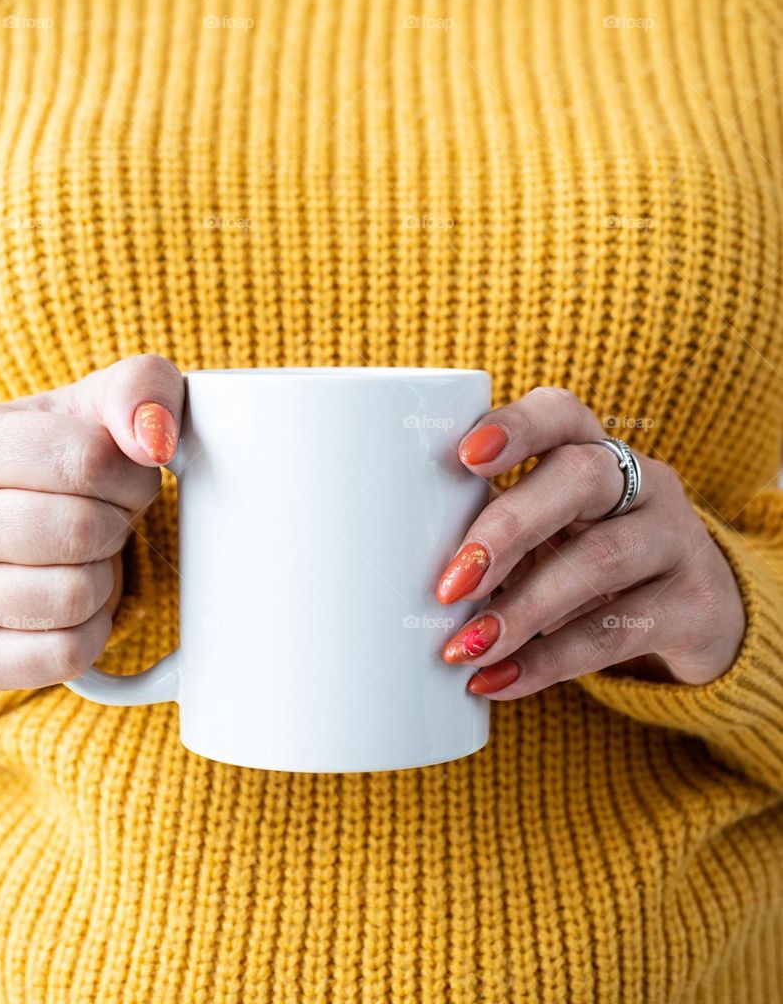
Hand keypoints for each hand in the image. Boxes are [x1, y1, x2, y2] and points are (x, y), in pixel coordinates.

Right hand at [0, 355, 183, 689]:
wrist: (2, 511)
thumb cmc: (58, 454)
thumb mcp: (94, 402)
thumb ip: (140, 388)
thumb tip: (154, 439)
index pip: (86, 461)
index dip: (131, 473)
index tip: (123, 474)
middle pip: (82, 531)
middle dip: (119, 522)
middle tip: (105, 515)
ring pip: (74, 597)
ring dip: (104, 576)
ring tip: (83, 555)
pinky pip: (65, 654)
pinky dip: (93, 630)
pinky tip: (75, 600)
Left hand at [437, 387, 745, 697]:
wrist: (699, 613)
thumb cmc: (588, 557)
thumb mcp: (550, 533)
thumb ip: (493, 533)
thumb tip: (394, 577)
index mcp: (594, 449)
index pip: (560, 413)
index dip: (515, 427)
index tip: (465, 457)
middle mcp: (643, 481)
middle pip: (580, 477)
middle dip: (508, 527)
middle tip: (450, 583)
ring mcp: (676, 539)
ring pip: (601, 558)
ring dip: (523, 607)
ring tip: (466, 646)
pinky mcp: (694, 605)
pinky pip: (619, 630)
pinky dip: (551, 661)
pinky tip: (500, 679)